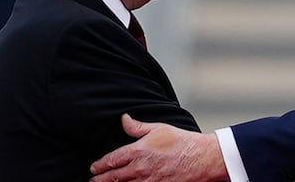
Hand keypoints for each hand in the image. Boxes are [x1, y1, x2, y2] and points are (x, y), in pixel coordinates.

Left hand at [90, 113, 227, 181]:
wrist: (201, 158)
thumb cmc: (183, 142)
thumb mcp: (159, 128)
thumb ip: (137, 127)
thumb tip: (124, 119)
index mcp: (138, 151)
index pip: (112, 160)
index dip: (100, 165)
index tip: (94, 168)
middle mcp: (140, 168)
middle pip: (113, 177)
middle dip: (100, 180)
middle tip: (93, 181)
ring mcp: (148, 181)